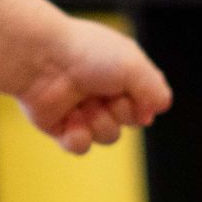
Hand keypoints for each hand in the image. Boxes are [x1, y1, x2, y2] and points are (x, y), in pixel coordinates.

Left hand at [19, 19, 171, 154]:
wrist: (40, 60)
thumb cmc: (87, 55)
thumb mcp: (134, 66)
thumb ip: (154, 89)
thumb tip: (161, 108)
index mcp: (122, 72)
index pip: (146, 101)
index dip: (144, 106)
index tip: (135, 98)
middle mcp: (103, 91)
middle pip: (130, 122)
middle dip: (122, 113)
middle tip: (106, 96)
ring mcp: (82, 109)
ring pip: (108, 136)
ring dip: (100, 123)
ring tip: (83, 106)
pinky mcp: (60, 126)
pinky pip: (81, 147)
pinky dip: (78, 137)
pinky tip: (70, 118)